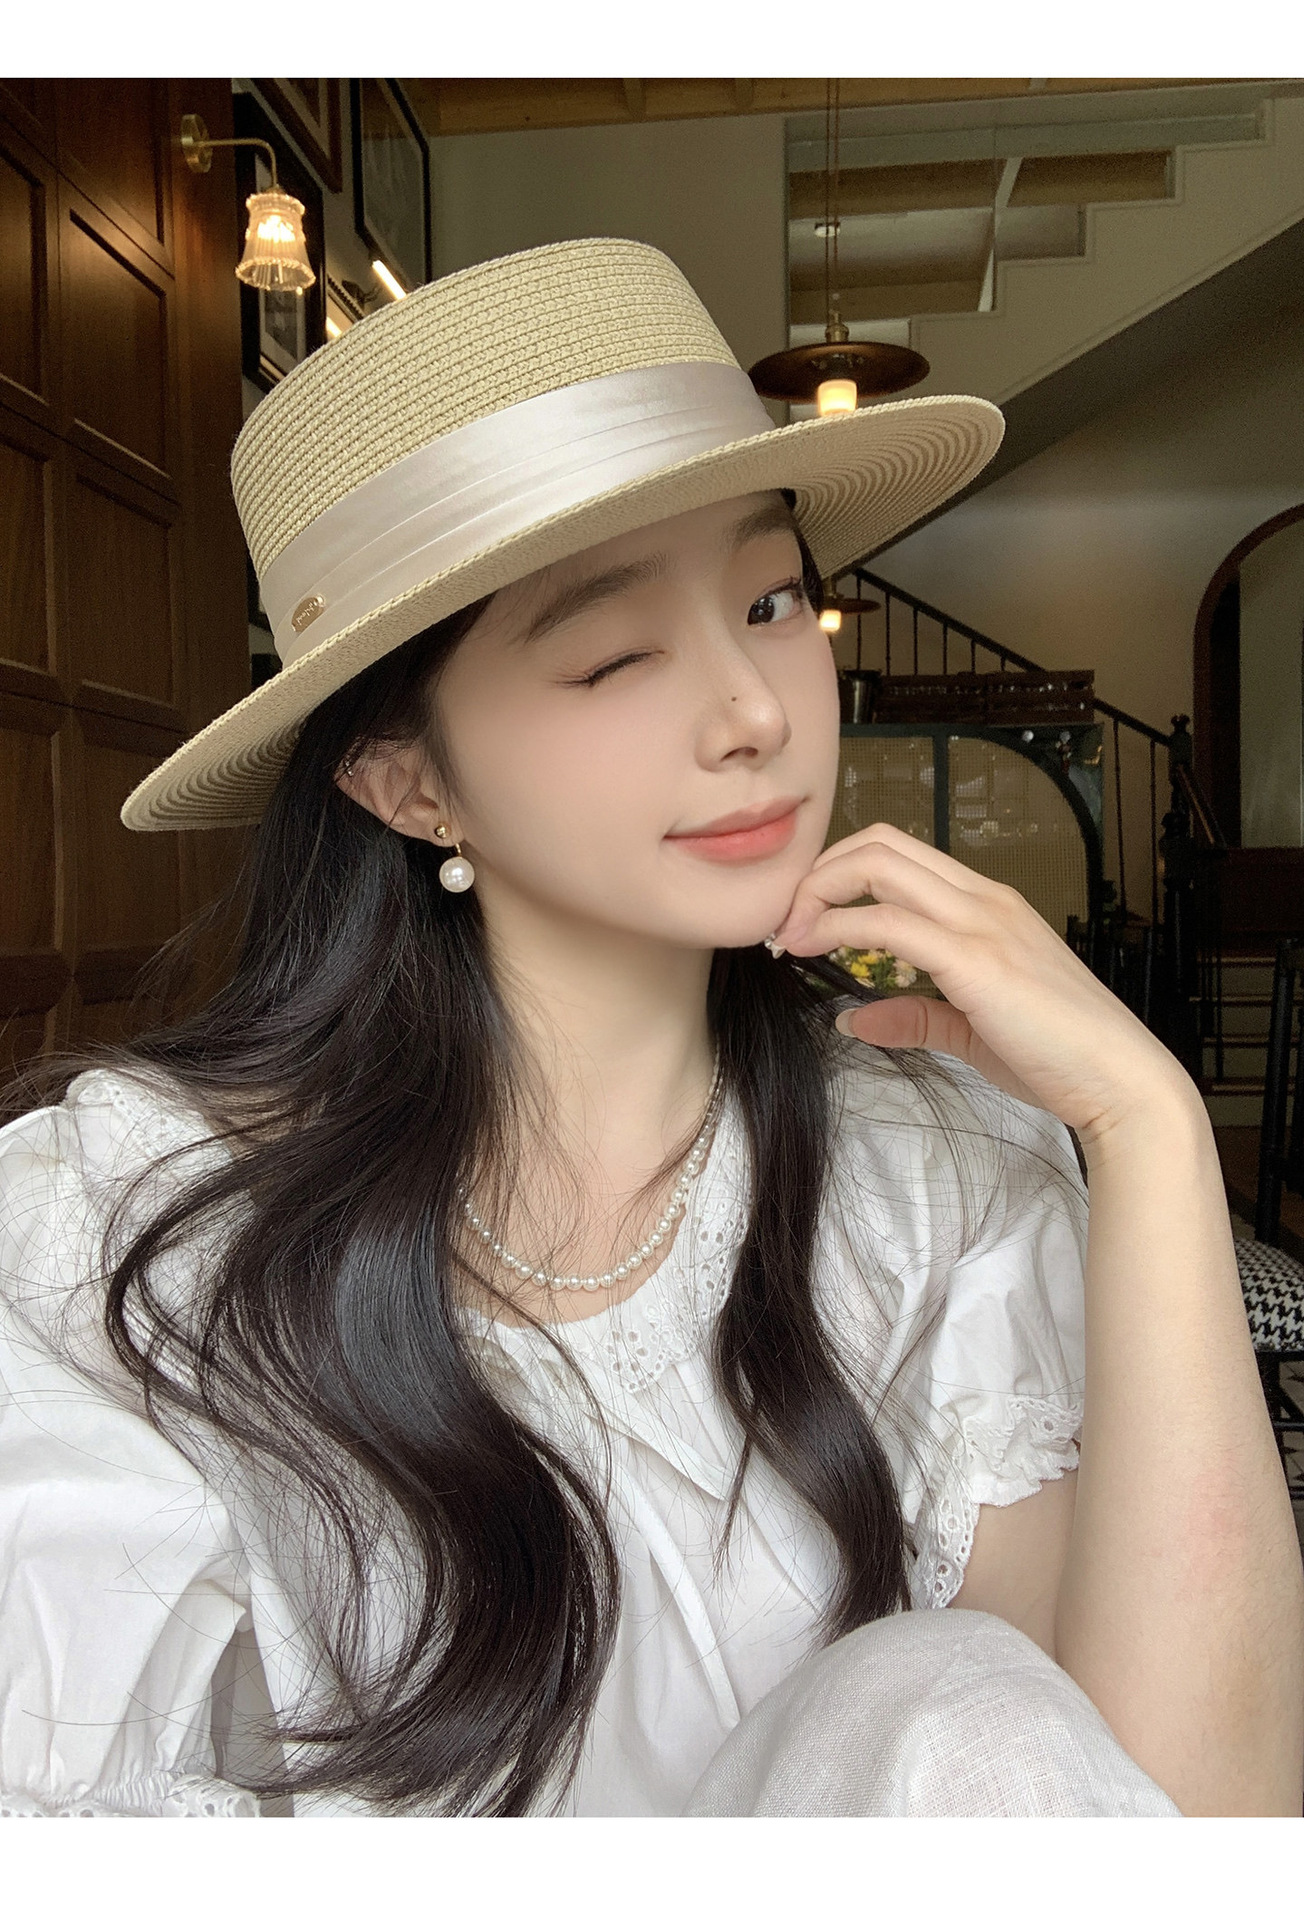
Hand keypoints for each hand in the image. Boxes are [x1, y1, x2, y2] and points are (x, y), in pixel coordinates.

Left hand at [772, 821, 1198, 1147]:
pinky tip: (815, 952)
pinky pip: (889, 923)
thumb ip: (915, 1016)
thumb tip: (853, 1019)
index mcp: (988, 906)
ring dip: (818, 893)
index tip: (806, 918)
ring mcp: (983, 924)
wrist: (1121, 1081)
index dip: (839, 874)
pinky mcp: (976, 961)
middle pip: (880, 842)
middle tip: (788, 920)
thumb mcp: (974, 1030)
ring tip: (791, 936)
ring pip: (879, 865)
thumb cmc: (1060, 1057)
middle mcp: (985, 900)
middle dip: (818, 872)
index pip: (898, 854)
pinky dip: (839, 928)